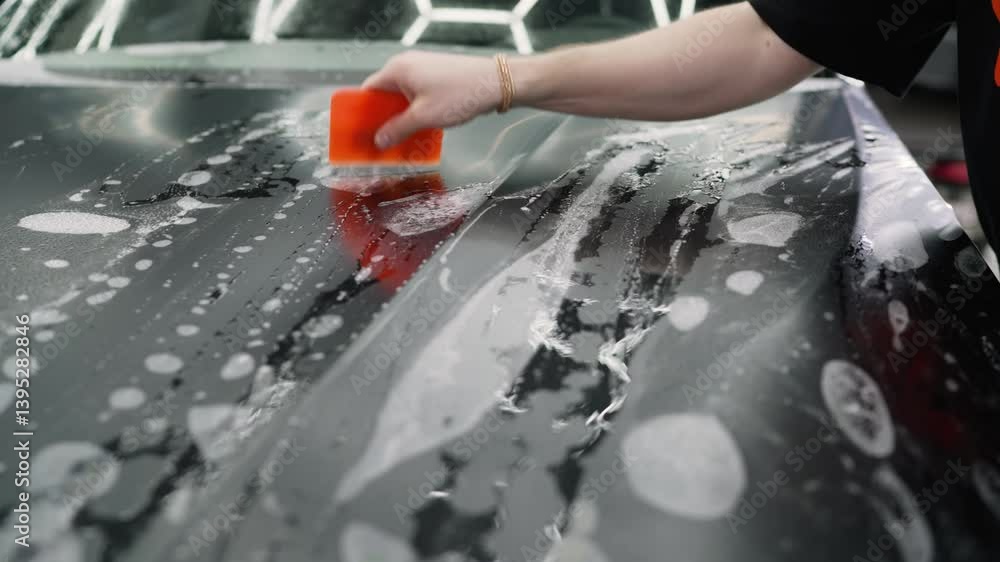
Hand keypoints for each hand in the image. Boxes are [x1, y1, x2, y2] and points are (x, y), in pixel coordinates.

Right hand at [362, 51, 502, 148]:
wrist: (495, 83)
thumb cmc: (462, 93)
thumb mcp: (424, 117)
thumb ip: (398, 129)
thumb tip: (380, 139)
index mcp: (398, 70)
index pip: (368, 91)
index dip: (362, 113)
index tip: (361, 131)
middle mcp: (407, 66)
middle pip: (385, 96)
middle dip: (384, 120)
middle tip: (382, 141)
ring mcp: (423, 70)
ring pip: (403, 98)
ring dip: (402, 119)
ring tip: (401, 140)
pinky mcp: (436, 77)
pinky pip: (417, 97)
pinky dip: (415, 113)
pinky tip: (420, 131)